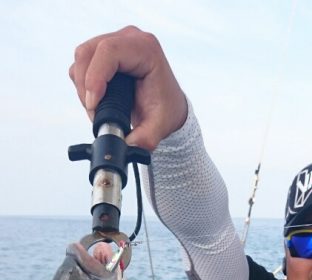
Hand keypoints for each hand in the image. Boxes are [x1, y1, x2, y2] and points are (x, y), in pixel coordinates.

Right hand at [70, 25, 187, 150]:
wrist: (167, 106)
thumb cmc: (165, 110)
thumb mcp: (158, 127)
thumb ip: (144, 139)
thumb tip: (126, 146)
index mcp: (146, 50)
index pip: (109, 51)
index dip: (94, 78)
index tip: (93, 105)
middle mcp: (130, 39)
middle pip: (89, 52)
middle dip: (86, 86)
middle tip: (94, 112)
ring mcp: (116, 41)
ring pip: (82, 57)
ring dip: (83, 86)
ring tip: (97, 108)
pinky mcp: (105, 51)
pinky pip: (83, 62)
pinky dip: (83, 83)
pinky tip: (97, 99)